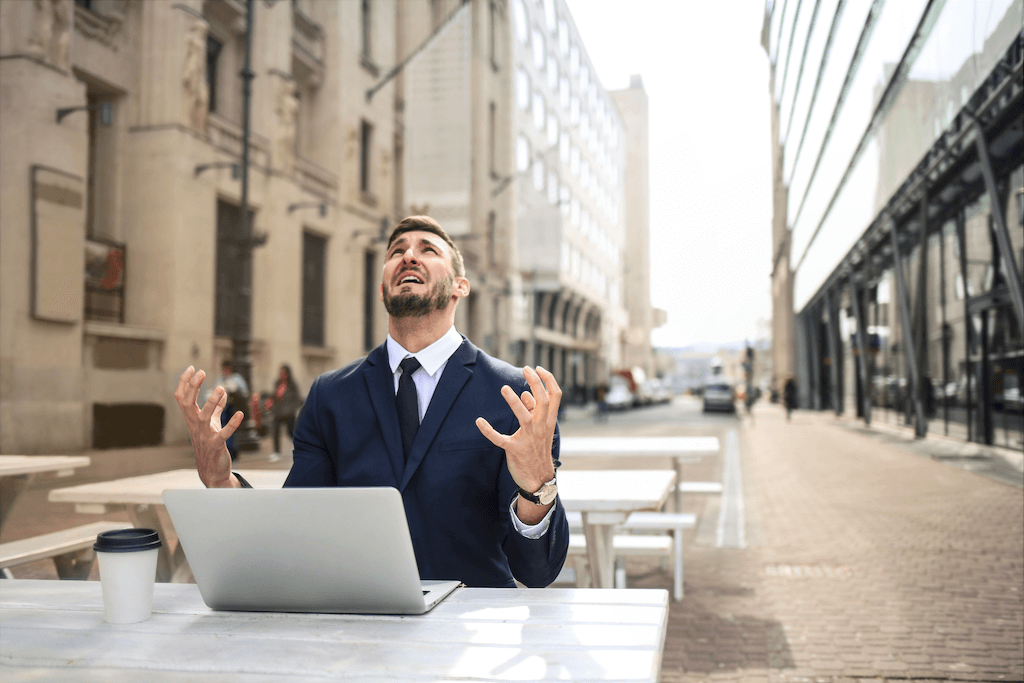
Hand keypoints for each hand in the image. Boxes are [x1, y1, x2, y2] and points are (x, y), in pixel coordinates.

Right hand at [173, 366, 241, 487]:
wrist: (212, 472)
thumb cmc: (210, 445)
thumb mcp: (212, 424)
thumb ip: (216, 409)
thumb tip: (223, 393)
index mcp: (192, 419)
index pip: (182, 398)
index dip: (184, 383)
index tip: (191, 367)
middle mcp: (195, 426)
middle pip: (188, 404)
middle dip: (193, 388)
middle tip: (201, 372)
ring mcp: (204, 436)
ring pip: (203, 417)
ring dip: (211, 402)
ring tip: (220, 389)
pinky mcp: (216, 446)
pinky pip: (223, 434)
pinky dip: (231, 424)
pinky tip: (240, 414)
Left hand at [476, 366, 560, 499]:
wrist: (538, 479)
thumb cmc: (538, 450)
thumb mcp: (541, 430)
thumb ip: (534, 412)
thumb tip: (524, 394)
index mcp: (549, 421)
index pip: (555, 396)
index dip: (548, 380)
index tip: (538, 368)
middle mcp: (541, 428)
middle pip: (543, 400)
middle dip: (535, 382)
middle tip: (525, 369)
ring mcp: (528, 439)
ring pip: (523, 416)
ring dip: (513, 401)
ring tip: (504, 388)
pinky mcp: (514, 450)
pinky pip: (500, 438)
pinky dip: (488, 430)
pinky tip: (479, 421)